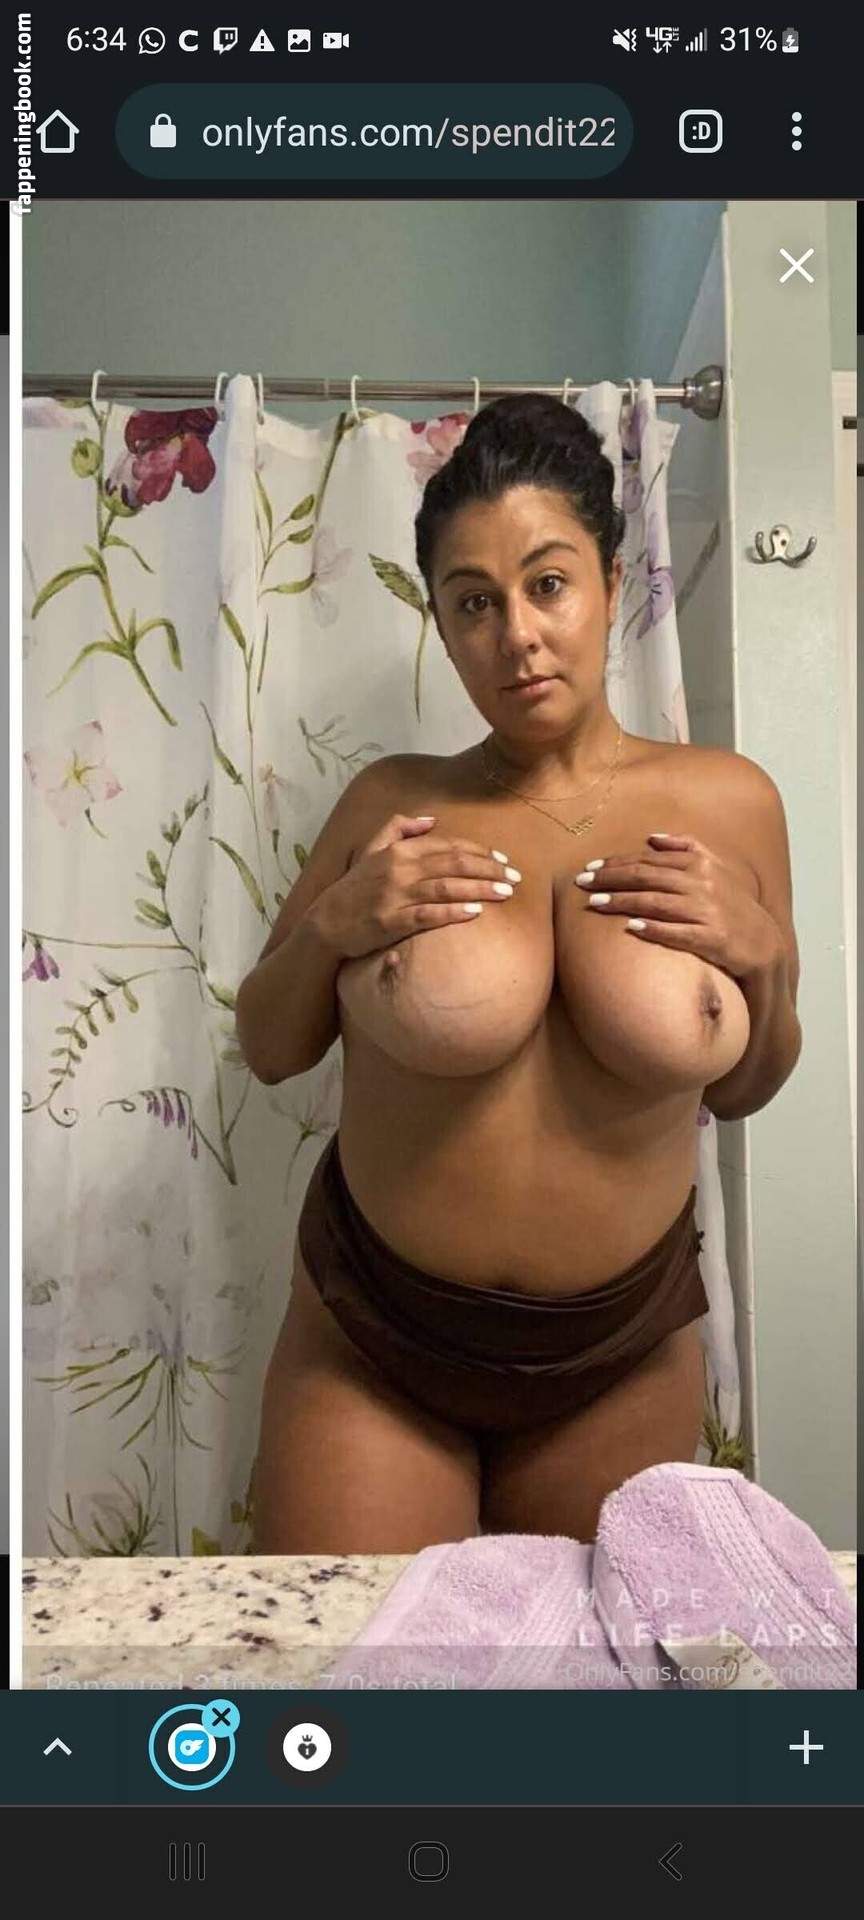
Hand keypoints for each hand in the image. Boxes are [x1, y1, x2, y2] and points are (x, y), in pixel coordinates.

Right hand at [315, 813, 521, 959]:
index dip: (479, 851)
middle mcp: (399, 869)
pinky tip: (476, 912)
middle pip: (454, 864)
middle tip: (515, 877)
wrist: (325, 923)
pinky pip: (428, 915)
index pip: (448, 846)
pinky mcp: (391, 922)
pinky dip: (453, 912)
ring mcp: (395, 896)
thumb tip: (432, 820)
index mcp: (399, 850)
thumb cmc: (354, 887)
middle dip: (489, 869)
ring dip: (480, 889)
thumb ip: (399, 828)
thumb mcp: (371, 849)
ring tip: (506, 893)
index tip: (503, 859)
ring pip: (447, 888)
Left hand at [575, 832, 784, 982]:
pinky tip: (631, 928)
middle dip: (611, 878)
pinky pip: (677, 932)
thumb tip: (653, 838)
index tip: (591, 866)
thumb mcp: (717, 869)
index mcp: (701, 864)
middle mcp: (703, 884)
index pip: (649, 860)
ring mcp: (707, 911)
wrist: (764, 944)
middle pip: (647, 877)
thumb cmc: (733, 905)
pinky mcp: (712, 939)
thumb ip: (687, 848)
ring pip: (655, 902)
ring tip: (594, 903)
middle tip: (581, 882)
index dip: (617, 862)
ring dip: (621, 902)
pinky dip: (654, 929)